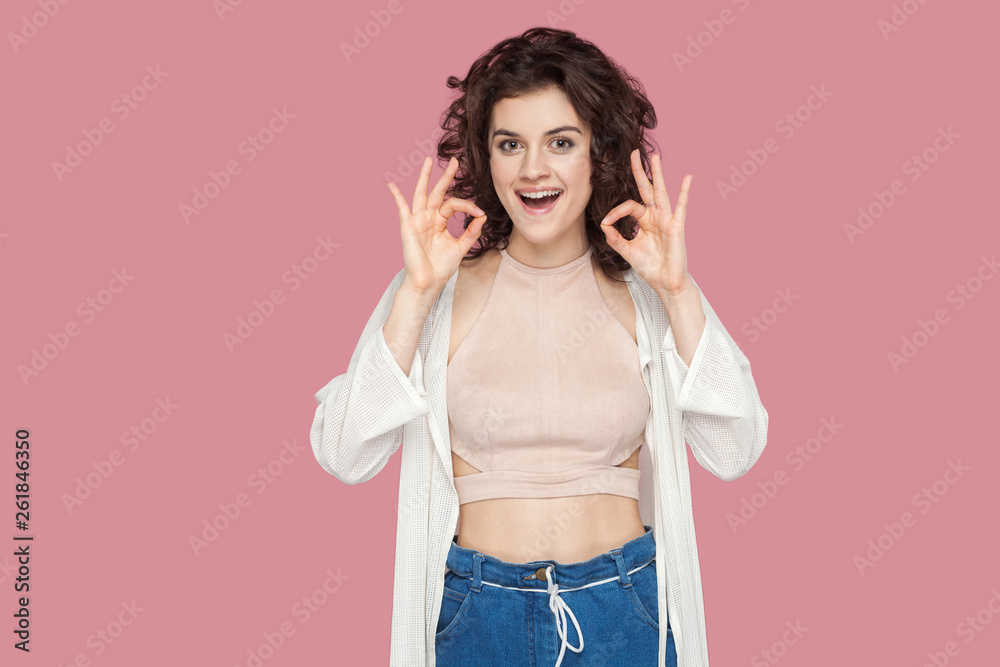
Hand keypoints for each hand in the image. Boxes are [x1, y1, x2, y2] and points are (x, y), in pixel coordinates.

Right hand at [387, 156, 487, 296]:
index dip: (467, 205)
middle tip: (455, 161)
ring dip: (425, 177)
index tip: (479, 212)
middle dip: (446, 176)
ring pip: (421, 194)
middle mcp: (428, 218)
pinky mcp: (408, 227)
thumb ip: (471, 232)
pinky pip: (401, 209)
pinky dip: (397, 196)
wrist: (428, 282)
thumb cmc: (441, 268)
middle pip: (437, 192)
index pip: (453, 204)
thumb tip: (482, 216)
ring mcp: (417, 221)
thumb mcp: (460, 247)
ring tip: (428, 160)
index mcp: (440, 222)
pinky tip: (391, 185)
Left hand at [600, 149, 694, 299]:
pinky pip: (681, 206)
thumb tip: (604, 224)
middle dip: (640, 171)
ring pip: (661, 192)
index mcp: (644, 221)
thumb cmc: (650, 267)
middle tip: (634, 153)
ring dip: (657, 174)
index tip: (606, 222)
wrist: (665, 283)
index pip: (629, 206)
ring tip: (654, 157)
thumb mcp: (628, 251)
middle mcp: (655, 217)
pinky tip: (687, 177)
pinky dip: (684, 192)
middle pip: (646, 189)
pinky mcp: (677, 226)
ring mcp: (667, 220)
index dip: (616, 211)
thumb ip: (615, 238)